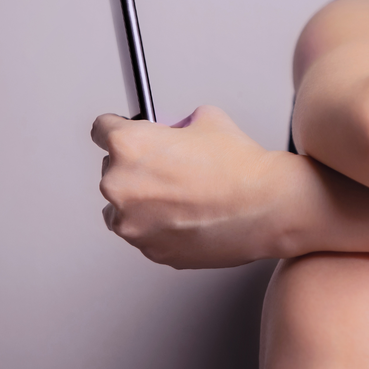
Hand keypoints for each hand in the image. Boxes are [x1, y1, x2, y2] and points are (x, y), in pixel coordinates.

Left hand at [91, 105, 294, 268]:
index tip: (120, 132)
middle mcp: (120, 185)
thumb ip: (175, 124)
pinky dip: (157, 226)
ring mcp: (132, 223)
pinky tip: (186, 216)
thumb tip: (173, 130)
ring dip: (140, 200)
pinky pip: (143, 232)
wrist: (267, 207)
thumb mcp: (206, 119)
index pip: (101, 129)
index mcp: (128, 146)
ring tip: (179, 195)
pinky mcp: (149, 250)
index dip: (117, 127)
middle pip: (111, 169)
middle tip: (169, 167)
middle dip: (136, 166)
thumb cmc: (240, 167)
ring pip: (121, 206)